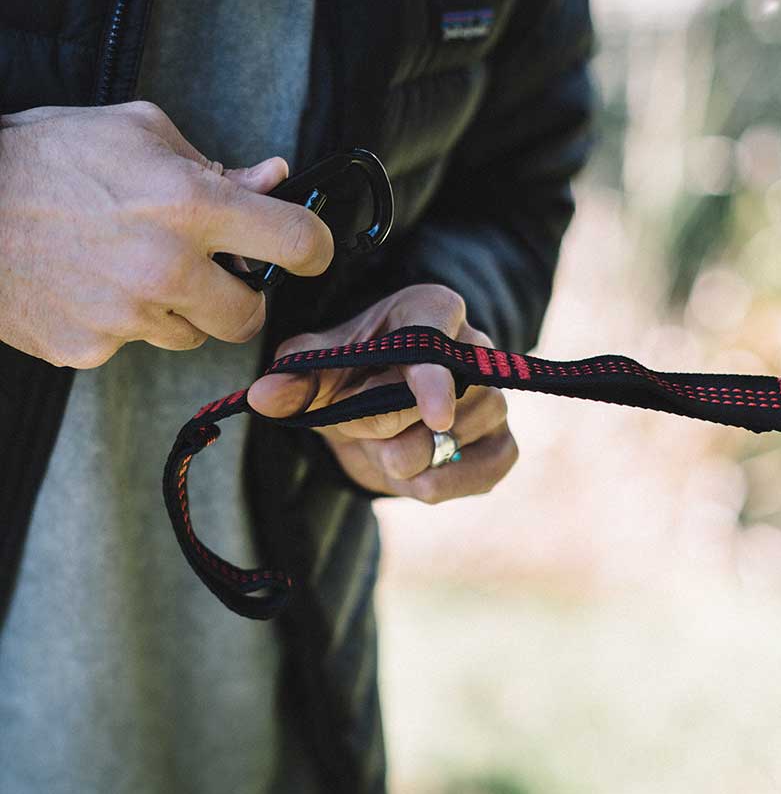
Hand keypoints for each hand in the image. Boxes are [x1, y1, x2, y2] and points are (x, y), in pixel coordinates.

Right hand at [0, 101, 333, 367]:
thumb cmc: (44, 156)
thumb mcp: (137, 133)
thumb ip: (216, 166)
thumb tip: (275, 179)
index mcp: (189, 206)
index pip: (296, 243)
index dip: (314, 249)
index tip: (308, 252)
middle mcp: (165, 268)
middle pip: (249, 317)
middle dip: (240, 299)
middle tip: (214, 275)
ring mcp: (126, 317)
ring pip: (190, 335)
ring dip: (178, 309)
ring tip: (130, 267)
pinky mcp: (89, 349)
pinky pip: (132, 345)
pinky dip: (123, 322)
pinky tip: (91, 286)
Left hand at [247, 284, 518, 502]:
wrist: (374, 413)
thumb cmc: (349, 375)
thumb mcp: (314, 369)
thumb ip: (293, 379)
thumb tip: (264, 396)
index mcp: (431, 310)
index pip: (438, 338)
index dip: (435, 378)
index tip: (437, 416)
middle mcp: (476, 348)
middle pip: (441, 400)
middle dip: (386, 426)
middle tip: (355, 426)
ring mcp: (495, 398)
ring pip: (457, 438)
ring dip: (405, 457)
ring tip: (385, 442)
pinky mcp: (503, 444)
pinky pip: (484, 470)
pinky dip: (444, 484)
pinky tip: (417, 476)